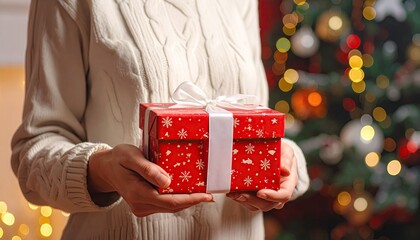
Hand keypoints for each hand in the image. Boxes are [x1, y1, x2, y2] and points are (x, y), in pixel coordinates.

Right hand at [87, 144, 212, 216]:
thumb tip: (167, 181)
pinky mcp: (144, 205)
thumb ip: (148, 169)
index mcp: (137, 192)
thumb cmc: (118, 159)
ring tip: (202, 191)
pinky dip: (177, 198)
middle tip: (210, 192)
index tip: (206, 195)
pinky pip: (165, 204)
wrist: (106, 168)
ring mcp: (142, 206)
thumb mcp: (131, 156)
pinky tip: (187, 190)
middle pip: (172, 206)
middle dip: (193, 200)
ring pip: (170, 206)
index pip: (169, 201)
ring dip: (186, 200)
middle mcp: (140, 203)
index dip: (190, 199)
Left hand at [226, 141, 297, 210]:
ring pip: (256, 206)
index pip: (284, 196)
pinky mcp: (257, 197)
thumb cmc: (282, 154)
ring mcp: (267, 198)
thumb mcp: (287, 152)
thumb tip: (285, 170)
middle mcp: (278, 194)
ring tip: (232, 193)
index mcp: (288, 184)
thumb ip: (287, 159)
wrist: (276, 157)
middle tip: (240, 194)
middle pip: (268, 204)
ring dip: (243, 201)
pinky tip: (231, 192)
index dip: (272, 197)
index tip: (260, 192)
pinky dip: (239, 199)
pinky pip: (248, 203)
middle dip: (253, 201)